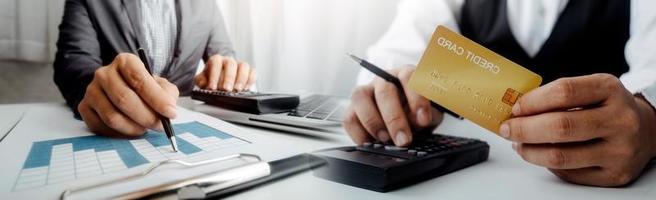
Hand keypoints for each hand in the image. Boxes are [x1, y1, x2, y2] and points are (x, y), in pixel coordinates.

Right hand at [78, 53, 179, 136]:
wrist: (120, 91)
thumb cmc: (144, 88)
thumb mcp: (160, 85)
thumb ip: (167, 94)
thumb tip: (168, 110)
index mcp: (125, 61)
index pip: (139, 79)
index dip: (156, 98)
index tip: (171, 113)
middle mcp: (104, 73)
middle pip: (124, 99)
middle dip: (146, 116)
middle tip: (160, 126)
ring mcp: (91, 90)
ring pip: (112, 117)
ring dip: (134, 127)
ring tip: (146, 128)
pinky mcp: (84, 107)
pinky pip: (102, 127)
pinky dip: (120, 133)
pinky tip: (131, 129)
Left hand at [194, 55, 255, 90]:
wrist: (220, 76)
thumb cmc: (211, 78)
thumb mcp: (202, 79)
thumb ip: (201, 81)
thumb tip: (205, 84)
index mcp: (216, 60)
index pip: (216, 63)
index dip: (214, 75)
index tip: (212, 87)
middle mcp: (228, 60)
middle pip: (231, 63)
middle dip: (229, 77)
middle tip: (227, 89)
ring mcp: (239, 65)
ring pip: (244, 66)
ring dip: (241, 79)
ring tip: (238, 90)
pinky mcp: (248, 71)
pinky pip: (252, 72)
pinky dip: (250, 80)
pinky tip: (246, 88)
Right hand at [343, 66, 442, 146]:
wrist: (408, 120)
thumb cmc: (418, 112)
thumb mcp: (430, 113)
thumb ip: (425, 115)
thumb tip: (416, 122)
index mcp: (405, 74)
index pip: (409, 77)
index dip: (416, 98)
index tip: (424, 120)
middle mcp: (383, 80)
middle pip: (384, 91)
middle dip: (394, 118)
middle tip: (404, 140)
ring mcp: (365, 92)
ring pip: (359, 97)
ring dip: (372, 121)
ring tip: (385, 139)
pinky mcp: (353, 109)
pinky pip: (349, 118)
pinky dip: (358, 133)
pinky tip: (372, 143)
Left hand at [500, 73, 655, 186]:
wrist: (647, 129)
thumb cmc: (608, 107)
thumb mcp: (591, 89)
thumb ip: (558, 95)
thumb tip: (516, 110)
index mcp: (610, 90)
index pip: (564, 92)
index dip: (533, 101)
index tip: (515, 108)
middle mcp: (619, 120)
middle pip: (559, 127)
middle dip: (523, 129)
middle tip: (507, 129)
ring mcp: (619, 150)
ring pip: (560, 156)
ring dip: (529, 151)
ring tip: (518, 144)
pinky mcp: (615, 175)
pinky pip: (568, 173)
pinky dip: (547, 164)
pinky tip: (540, 154)